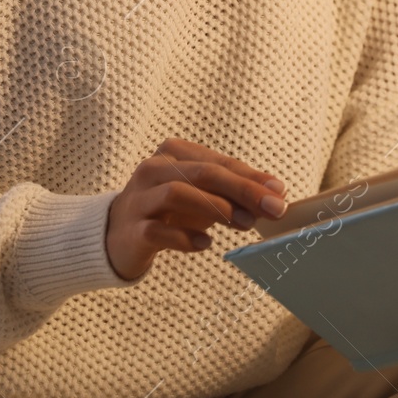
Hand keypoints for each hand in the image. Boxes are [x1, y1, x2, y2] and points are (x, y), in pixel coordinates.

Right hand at [105, 137, 287, 281]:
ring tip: (244, 224)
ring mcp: (140, 198)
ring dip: (216, 208)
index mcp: (174, 153)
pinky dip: (184, 237)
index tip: (280, 194)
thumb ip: (236, 191)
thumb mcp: (204, 196)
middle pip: (203, 173)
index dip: (252, 178)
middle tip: (272, 209)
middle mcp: (154, 169)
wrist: (117, 236)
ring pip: (177, 193)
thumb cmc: (168, 211)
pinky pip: (158, 231)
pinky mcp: (132, 230)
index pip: (220, 162)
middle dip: (242, 190)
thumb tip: (277, 191)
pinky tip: (205, 244)